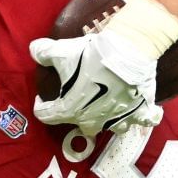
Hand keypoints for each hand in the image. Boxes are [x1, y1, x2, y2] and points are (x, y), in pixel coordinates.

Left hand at [30, 28, 161, 137]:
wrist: (128, 52)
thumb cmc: (92, 56)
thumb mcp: (61, 50)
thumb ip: (43, 52)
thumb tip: (34, 51)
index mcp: (70, 110)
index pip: (46, 116)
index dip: (41, 106)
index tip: (42, 98)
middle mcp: (94, 121)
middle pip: (81, 126)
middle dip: (78, 115)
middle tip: (79, 98)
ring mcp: (118, 119)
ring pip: (112, 127)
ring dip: (109, 119)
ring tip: (109, 105)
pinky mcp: (139, 113)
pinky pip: (144, 121)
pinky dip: (142, 116)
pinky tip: (141, 109)